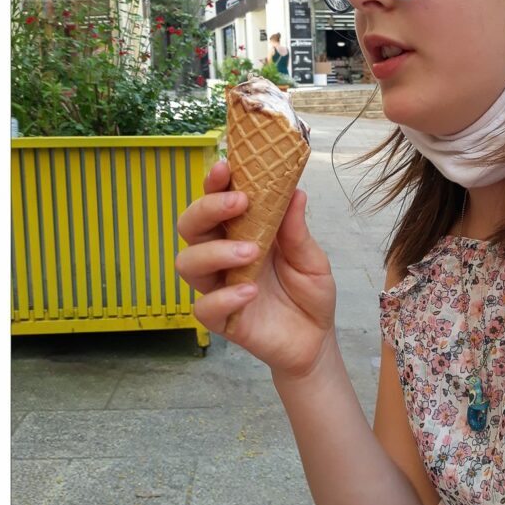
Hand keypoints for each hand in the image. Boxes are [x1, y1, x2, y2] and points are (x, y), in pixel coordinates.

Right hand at [175, 159, 336, 377]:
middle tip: (239, 203)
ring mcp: (218, 286)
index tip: (225, 166)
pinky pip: (204, 307)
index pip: (216, 201)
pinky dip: (223, 297)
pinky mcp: (220, 319)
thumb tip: (295, 191)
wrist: (316, 338)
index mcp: (241, 232)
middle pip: (190, 226)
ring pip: (187, 263)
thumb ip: (297, 230)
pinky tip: (249, 292)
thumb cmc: (309, 291)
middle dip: (207, 209)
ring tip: (250, 252)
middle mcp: (222, 255)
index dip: (214, 182)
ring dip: (215, 252)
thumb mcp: (312, 258)